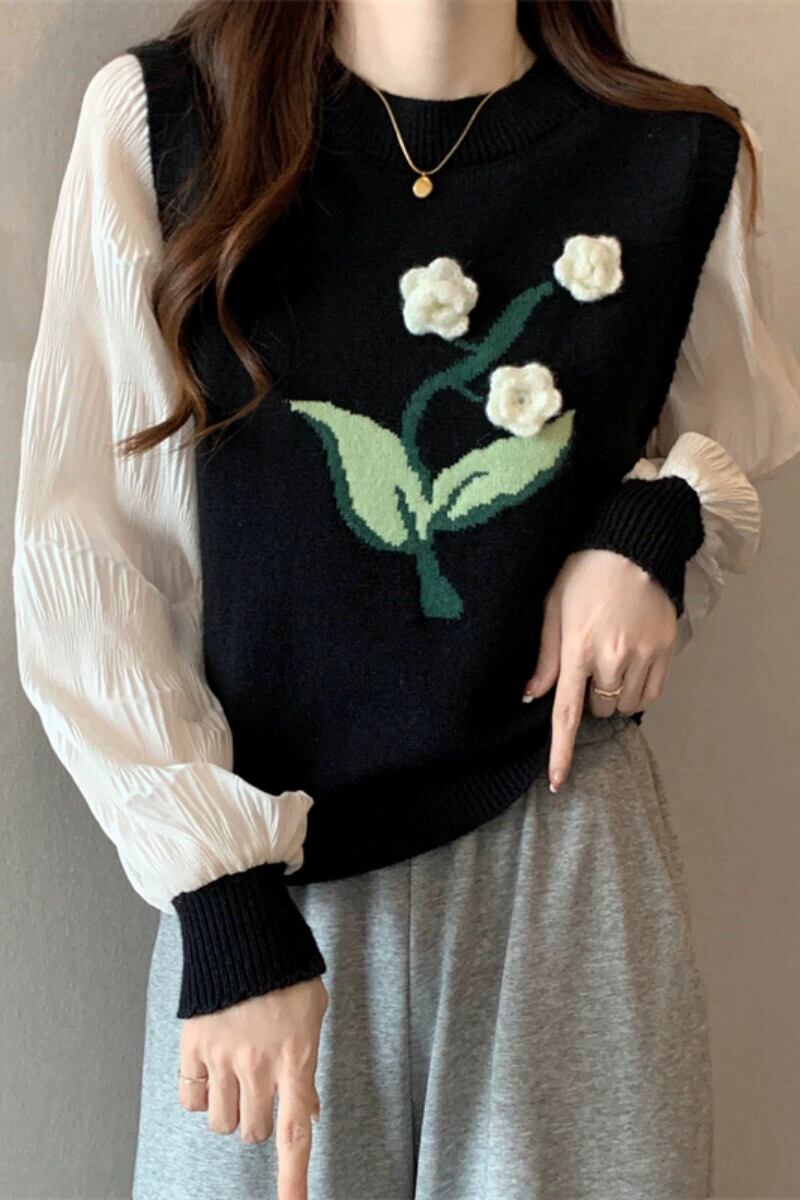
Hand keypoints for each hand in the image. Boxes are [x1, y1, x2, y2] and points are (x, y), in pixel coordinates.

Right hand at [179, 975, 328, 1199]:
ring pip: (222, 1123)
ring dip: (231, 1111)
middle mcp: (257, 1066)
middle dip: (261, 1120)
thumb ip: (308, 1064)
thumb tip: (308, 1110)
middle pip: (254, 1132)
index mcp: (295, 1058)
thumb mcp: (313, 1014)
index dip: (293, 1180)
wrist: (243, 932)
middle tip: (263, 1088)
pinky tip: (212, 1069)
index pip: (295, 1134)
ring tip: (237, 1076)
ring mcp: (222, 1059)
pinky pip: (192, 1099)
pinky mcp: (193, 1048)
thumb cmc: (286, 969)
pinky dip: (201, 1095)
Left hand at [521, 548, 677, 791]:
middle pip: (598, 710)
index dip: (561, 752)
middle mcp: (612, 658)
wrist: (634, 545)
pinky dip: (639, 691)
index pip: (566, 714)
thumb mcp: (552, 606)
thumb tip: (530, 695)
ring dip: (615, 695)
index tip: (558, 782)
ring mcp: (643, 655)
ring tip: (611, 660)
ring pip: (625, 706)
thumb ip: (545, 655)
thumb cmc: (585, 571)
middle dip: (590, 697)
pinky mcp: (666, 650)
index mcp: (577, 649)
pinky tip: (631, 666)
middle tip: (589, 664)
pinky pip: (651, 694)